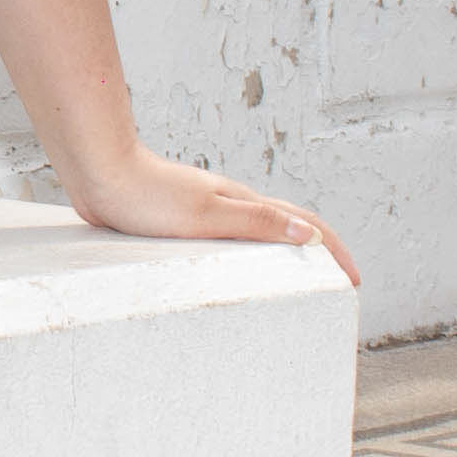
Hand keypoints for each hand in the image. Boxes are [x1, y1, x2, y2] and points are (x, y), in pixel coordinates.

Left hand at [62, 144, 353, 287]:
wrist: (101, 172)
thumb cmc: (147, 195)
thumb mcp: (208, 215)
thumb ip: (257, 223)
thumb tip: (309, 236)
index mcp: (244, 203)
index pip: (304, 224)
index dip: (334, 250)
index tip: (354, 279)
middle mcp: (232, 204)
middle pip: (289, 226)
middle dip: (319, 252)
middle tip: (336, 284)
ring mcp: (209, 210)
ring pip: (260, 232)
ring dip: (285, 253)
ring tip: (297, 282)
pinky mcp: (184, 220)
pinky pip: (230, 239)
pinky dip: (249, 256)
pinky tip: (235, 270)